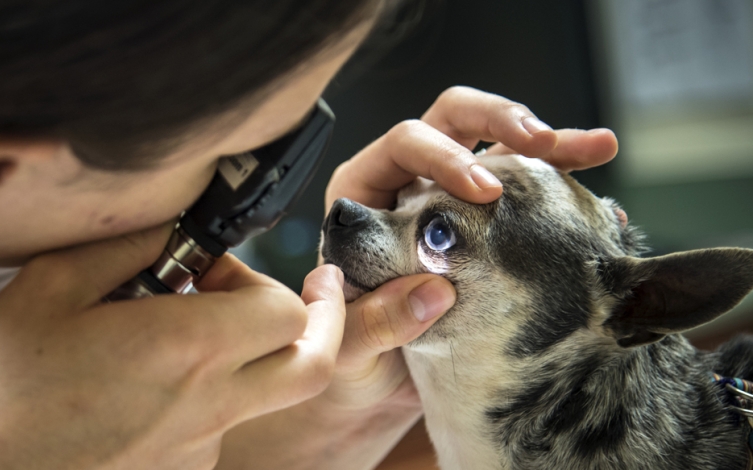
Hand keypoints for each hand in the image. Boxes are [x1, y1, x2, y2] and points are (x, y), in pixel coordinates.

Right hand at [0, 225, 345, 469]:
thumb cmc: (0, 397)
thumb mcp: (48, 290)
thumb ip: (123, 248)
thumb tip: (171, 230)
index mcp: (184, 348)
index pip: (287, 309)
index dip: (264, 276)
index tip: (217, 270)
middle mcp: (209, 403)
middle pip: (314, 363)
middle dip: (320, 320)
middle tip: (312, 294)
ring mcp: (200, 445)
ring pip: (272, 394)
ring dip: (258, 354)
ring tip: (195, 331)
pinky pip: (225, 424)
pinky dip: (213, 391)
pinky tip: (155, 378)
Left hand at [320, 87, 618, 410]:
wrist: (378, 389)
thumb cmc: (350, 361)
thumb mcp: (344, 350)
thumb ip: (371, 322)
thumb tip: (433, 289)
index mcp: (363, 196)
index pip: (404, 143)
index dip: (445, 156)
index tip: (486, 191)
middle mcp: (408, 186)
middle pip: (454, 122)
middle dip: (503, 122)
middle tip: (545, 143)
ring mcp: (453, 203)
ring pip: (499, 149)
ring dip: (552, 143)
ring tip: (597, 146)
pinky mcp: (490, 231)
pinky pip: (529, 196)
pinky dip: (566, 194)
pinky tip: (603, 210)